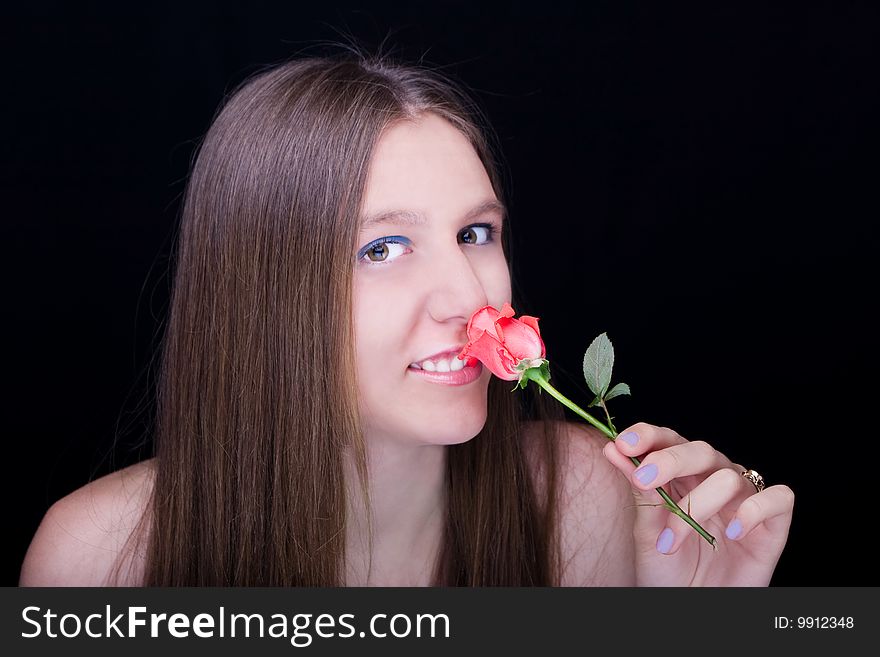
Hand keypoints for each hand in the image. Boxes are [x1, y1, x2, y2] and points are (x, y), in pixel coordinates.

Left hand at [602, 422, 794, 585]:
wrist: (692, 607)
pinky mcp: (773, 524)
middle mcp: (713, 479)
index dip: (648, 435)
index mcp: (681, 475)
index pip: (669, 440)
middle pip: (701, 450)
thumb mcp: (645, 531)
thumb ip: (638, 491)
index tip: (623, 443)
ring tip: (671, 541)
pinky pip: (777, 498)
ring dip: (696, 507)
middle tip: (644, 480)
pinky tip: (731, 532)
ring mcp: (743, 499)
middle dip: (670, 460)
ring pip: (729, 477)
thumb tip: (613, 449)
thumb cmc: (668, 571)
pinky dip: (753, 511)